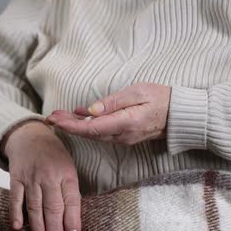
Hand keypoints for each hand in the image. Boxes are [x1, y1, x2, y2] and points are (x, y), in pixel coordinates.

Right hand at [2, 121, 81, 230]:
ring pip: (34, 206)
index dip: (72, 220)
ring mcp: (31, 177)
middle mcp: (49, 176)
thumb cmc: (54, 156)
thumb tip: (71, 221)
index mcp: (67, 174)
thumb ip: (69, 192)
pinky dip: (16, 213)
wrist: (30, 135)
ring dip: (38, 226)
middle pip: (52, 206)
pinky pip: (15, 198)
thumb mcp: (68, 168)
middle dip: (55, 229)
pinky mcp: (15, 177)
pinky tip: (18, 227)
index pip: (71, 200)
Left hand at [46, 83, 170, 144]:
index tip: (54, 120)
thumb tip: (90, 111)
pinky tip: (78, 117)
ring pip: (94, 134)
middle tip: (50, 117)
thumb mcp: (138, 92)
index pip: (91, 129)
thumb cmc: (161, 98)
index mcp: (125, 123)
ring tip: (58, 116)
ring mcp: (124, 138)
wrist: (180, 115)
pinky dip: (87, 126)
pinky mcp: (125, 136)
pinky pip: (102, 133)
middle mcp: (122, 135)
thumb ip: (113, 102)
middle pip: (89, 134)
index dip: (70, 126)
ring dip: (75, 126)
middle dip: (67, 125)